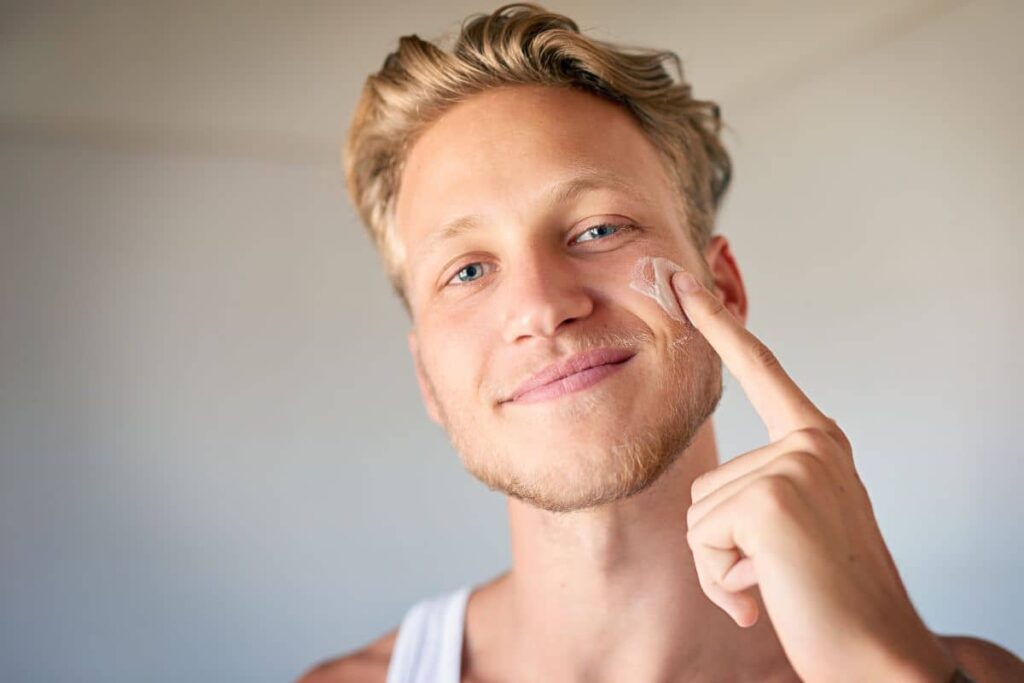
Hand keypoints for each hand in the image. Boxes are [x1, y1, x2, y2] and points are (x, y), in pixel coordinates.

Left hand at [672, 269, 956, 681]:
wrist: (875, 655)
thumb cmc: (831, 599)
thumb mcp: (796, 529)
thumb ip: (760, 494)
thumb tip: (713, 505)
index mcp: (817, 444)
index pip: (761, 372)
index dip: (721, 327)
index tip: (688, 285)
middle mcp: (809, 446)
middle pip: (704, 484)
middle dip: (721, 544)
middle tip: (777, 574)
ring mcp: (793, 467)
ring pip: (697, 516)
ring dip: (722, 566)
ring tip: (777, 585)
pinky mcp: (771, 500)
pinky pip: (702, 541)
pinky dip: (723, 583)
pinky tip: (767, 596)